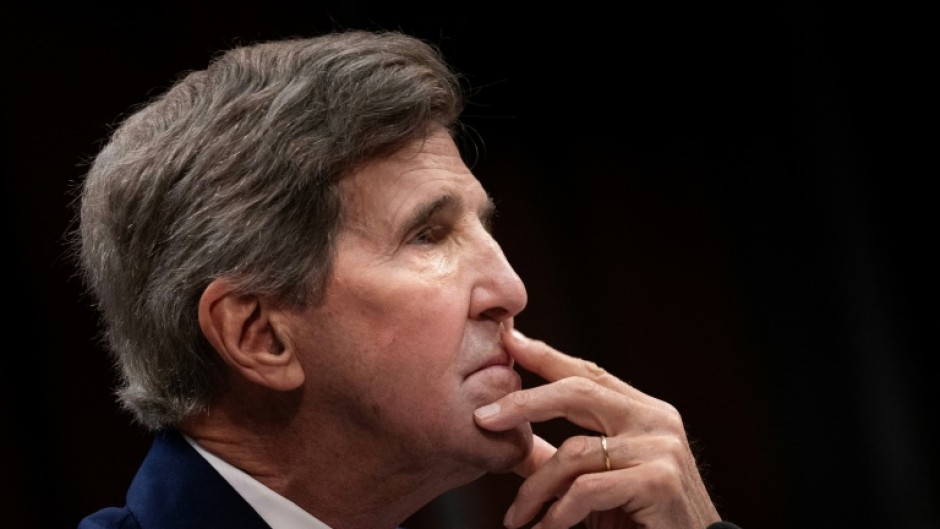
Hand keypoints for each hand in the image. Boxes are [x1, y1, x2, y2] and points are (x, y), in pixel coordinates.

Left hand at [474, 328, 720, 528]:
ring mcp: (661, 448)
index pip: (589, 373)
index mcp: (644, 412)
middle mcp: (656, 420)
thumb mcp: (599, 482)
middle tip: (483, 418)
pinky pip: (586, 489)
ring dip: (534, 491)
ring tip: (516, 520)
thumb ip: (562, 458)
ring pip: (572, 453)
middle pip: (577, 392)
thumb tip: (510, 437)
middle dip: (524, 402)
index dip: (546, 356)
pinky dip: (558, 514)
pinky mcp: (659, 481)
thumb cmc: (642, 520)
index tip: (509, 341)